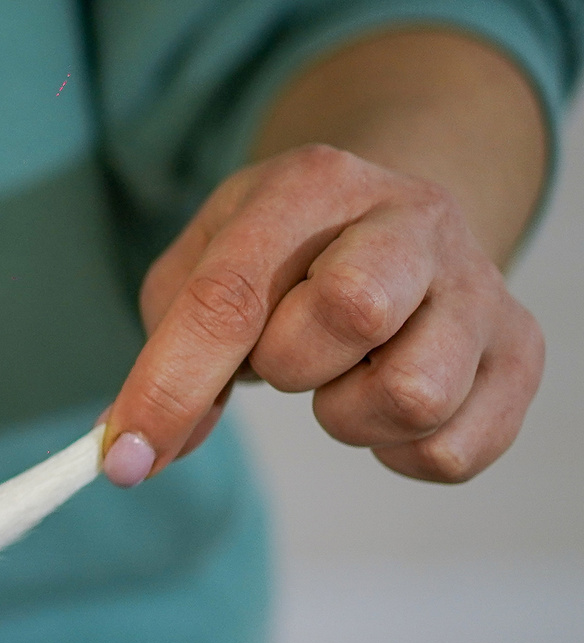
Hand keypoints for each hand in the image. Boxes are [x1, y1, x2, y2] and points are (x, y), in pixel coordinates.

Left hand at [105, 142, 544, 486]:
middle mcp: (413, 219)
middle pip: (352, 310)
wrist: (398, 220)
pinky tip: (381, 402)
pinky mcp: (520, 353)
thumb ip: (166, 351)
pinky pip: (452, 451)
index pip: (231, 294)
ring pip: (413, 393)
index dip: (169, 387)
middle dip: (288, 363)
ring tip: (338, 378)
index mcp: (313, 183)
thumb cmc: (283, 254)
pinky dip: (399, 452)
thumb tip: (135, 450)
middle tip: (283, 354)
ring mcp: (479, 286)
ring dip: (348, 415)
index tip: (123, 458)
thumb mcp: (204, 265)